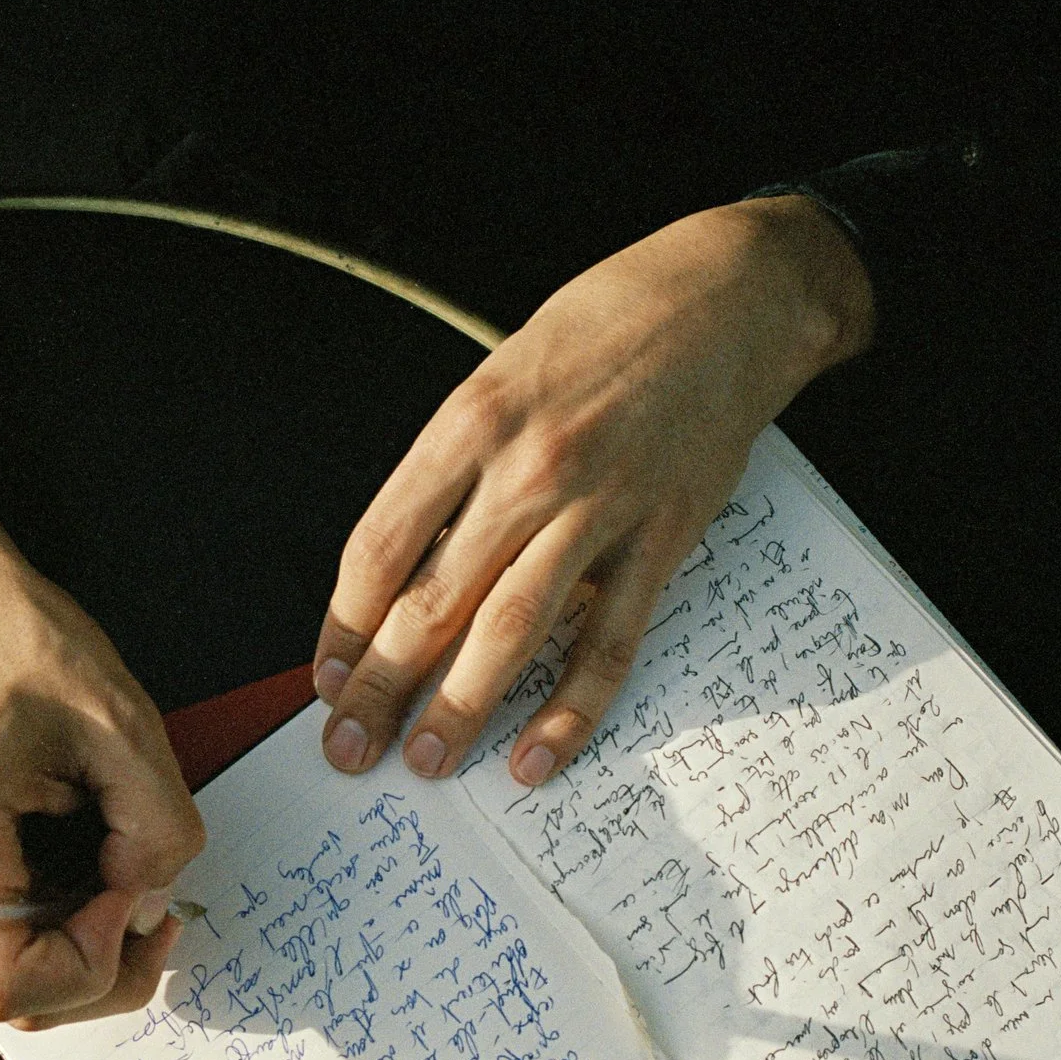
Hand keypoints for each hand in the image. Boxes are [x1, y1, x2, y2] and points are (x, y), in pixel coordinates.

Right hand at [0, 421, 204, 1028]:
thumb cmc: (7, 637)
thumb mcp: (118, 718)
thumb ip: (157, 821)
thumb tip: (155, 892)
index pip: (14, 987)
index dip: (95, 962)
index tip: (134, 889)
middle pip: (12, 996)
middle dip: (99, 964)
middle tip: (153, 902)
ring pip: (8, 970)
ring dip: (80, 942)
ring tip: (122, 869)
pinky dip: (55, 918)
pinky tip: (87, 861)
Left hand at [314, 194, 873, 784]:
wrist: (734, 295)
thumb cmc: (609, 325)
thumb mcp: (502, 370)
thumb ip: (456, 466)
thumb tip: (410, 568)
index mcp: (470, 421)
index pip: (379, 548)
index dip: (343, 627)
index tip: (326, 678)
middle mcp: (528, 470)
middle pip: (431, 604)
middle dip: (380, 689)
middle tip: (347, 749)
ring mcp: (600, 508)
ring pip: (510, 633)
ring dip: (459, 710)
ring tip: (424, 765)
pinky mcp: (663, 539)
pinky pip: (608, 642)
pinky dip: (570, 710)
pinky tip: (536, 759)